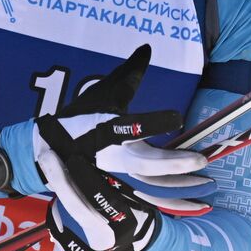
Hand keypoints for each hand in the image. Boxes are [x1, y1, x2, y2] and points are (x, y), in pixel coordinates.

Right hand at [32, 45, 215, 250]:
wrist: (45, 149)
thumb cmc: (79, 117)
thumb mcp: (103, 93)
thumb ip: (129, 74)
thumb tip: (147, 48)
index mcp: (105, 129)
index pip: (131, 126)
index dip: (153, 123)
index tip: (177, 117)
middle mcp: (110, 155)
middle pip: (143, 164)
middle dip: (172, 163)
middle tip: (202, 160)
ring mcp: (113, 176)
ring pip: (146, 185)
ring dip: (176, 187)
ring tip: (206, 182)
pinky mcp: (116, 188)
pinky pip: (147, 196)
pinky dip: (165, 202)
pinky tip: (191, 202)